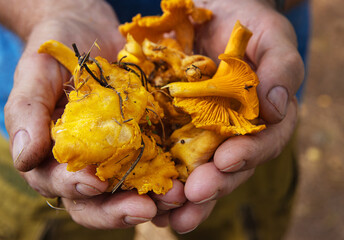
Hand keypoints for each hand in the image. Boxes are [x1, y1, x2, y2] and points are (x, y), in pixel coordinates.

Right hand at [4, 0, 186, 228]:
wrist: (90, 30)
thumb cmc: (55, 51)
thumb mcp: (36, 73)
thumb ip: (26, 111)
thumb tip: (23, 159)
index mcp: (56, 157)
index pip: (62, 185)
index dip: (77, 188)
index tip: (96, 184)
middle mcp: (89, 164)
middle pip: (99, 203)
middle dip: (120, 210)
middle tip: (146, 209)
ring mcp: (122, 156)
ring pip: (134, 192)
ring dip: (155, 200)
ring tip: (177, 198)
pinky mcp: (150, 142)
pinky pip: (162, 165)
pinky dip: (175, 175)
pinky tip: (190, 177)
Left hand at [152, 0, 303, 232]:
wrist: (207, 9)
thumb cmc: (247, 20)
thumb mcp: (271, 34)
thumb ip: (282, 65)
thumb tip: (278, 107)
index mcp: (266, 117)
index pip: (265, 142)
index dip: (250, 153)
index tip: (228, 160)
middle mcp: (237, 133)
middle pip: (231, 167)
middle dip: (215, 183)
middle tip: (194, 194)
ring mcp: (205, 134)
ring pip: (200, 172)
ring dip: (187, 196)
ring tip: (169, 214)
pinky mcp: (174, 130)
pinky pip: (168, 158)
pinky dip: (161, 179)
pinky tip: (148, 199)